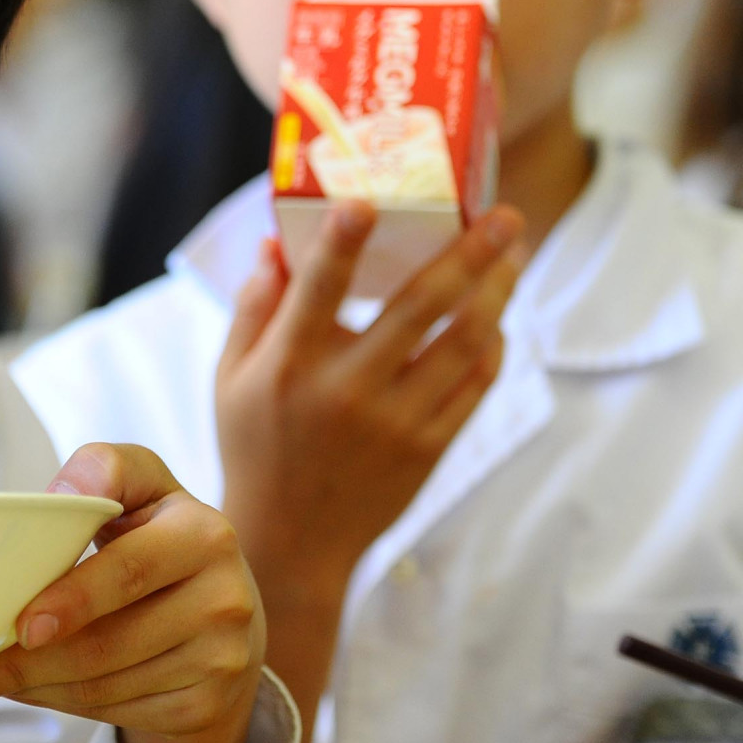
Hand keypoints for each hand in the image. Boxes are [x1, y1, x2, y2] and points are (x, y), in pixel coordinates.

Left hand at [0, 443, 264, 742]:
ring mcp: (221, 659)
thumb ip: (101, 471)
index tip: (21, 627)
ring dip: (38, 688)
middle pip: (108, 645)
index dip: (71, 602)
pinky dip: (67, 705)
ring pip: (107, 687)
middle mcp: (224, 600)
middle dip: (31, 663)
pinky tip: (39, 690)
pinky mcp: (207, 705)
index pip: (127, 572)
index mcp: (204, 536)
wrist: (223, 607)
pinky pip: (120, 714)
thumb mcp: (141, 485)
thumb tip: (58, 497)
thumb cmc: (159, 535)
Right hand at [216, 202, 525, 604]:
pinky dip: (491, 345)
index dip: (340, 243)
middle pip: (418, 306)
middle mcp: (345, 390)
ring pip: (463, 343)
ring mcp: (394, 422)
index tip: (365, 200)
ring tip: (512, 254)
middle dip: (468, 252)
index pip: (316, 291)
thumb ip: (253, 307)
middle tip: (503, 213)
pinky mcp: (428, 448)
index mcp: (288, 365)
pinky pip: (475, 386)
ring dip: (496, 292)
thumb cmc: (255, 446)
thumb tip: (273, 242)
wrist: (292, 542)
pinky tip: (495, 315)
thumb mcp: (230, 377)